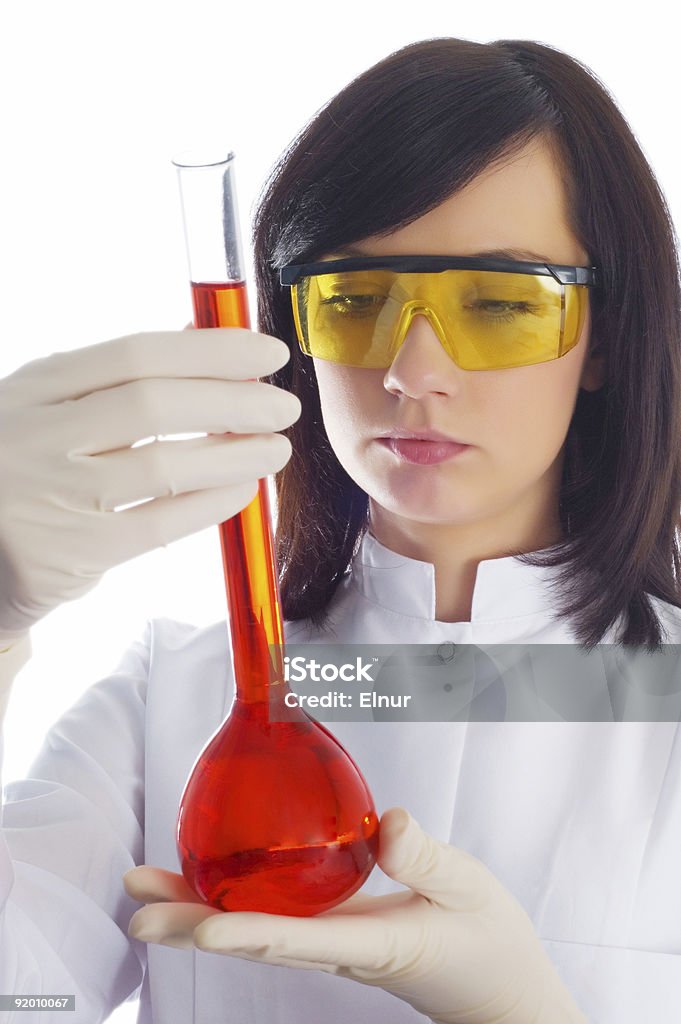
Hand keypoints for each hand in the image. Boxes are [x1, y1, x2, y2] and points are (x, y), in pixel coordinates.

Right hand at [0, 330, 299, 643]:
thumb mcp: (49, 406)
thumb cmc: (24, 469)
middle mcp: (40, 434)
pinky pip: (159, 522)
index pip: (138, 353)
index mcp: (39, 386)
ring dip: (234, 454)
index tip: (268, 353)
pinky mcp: (72, 551)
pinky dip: (211, 503)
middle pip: (155, 403)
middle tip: (284, 406)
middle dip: (235, 400)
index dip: (213, 350)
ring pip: (163, 465)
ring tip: (277, 448)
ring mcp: (54, 494)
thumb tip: (198, 336)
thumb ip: (115, 376)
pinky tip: (243, 490)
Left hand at [124, 808, 585, 1023]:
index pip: (297, 941)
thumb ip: (425, 858)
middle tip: (137, 905)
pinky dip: (237, 902)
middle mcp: (340, 949)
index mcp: (372, 943)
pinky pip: (279, 920)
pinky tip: (216, 884)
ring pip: (258, 930)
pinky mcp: (340, 934)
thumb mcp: (468, 890)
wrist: (500, 995)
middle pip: (255, 940)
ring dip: (201, 913)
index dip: (246, 933)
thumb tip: (384, 823)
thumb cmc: (488, 944)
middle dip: (193, 924)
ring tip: (150, 892)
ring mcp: (336, 944)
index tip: (201, 926)